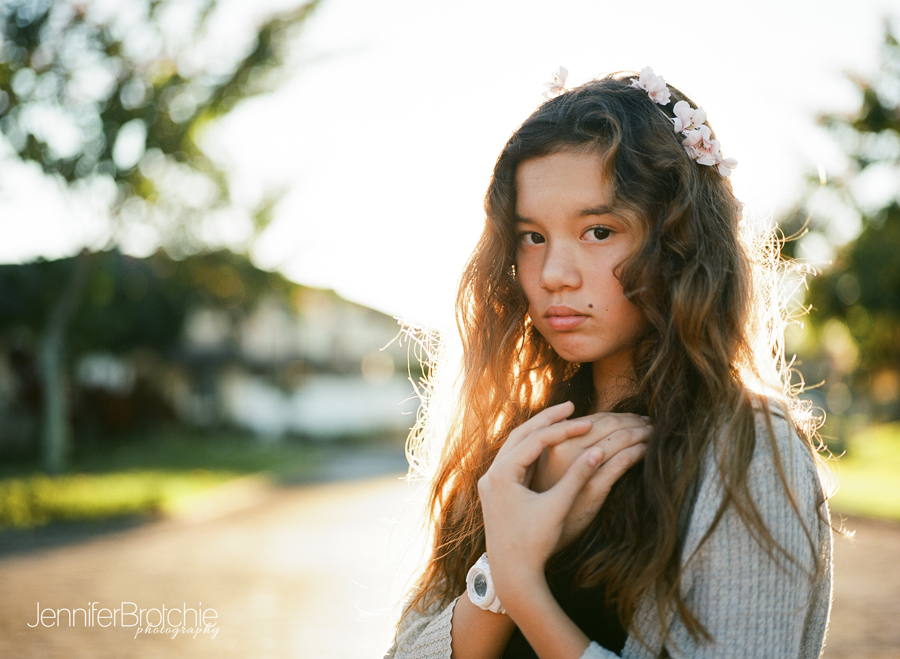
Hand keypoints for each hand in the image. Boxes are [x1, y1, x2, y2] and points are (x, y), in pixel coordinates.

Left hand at [477, 402, 640, 608]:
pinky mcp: (495, 490)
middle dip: (547, 420)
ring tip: (562, 418)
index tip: (587, 422)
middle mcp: (491, 474)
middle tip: (572, 406)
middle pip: (520, 434)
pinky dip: (531, 447)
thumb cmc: (535, 544)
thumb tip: (600, 450)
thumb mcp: (558, 508)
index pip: (535, 440)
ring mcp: (491, 481)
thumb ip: (577, 477)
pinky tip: (549, 443)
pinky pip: (513, 458)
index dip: (562, 429)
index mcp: (502, 475)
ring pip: (514, 444)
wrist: (511, 575)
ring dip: (538, 431)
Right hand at [531, 412, 649, 549]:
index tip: (633, 417)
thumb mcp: (550, 468)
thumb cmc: (547, 500)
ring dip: (640, 432)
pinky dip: (638, 452)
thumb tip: (592, 427)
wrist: (534, 535)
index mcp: (554, 442)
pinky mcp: (593, 489)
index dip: (616, 416)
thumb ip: (566, 447)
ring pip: (619, 439)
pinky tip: (647, 450)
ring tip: (652, 432)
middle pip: (608, 425)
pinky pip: (622, 461)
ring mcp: (579, 469)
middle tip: (648, 421)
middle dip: (632, 420)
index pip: (593, 420)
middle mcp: (565, 451)